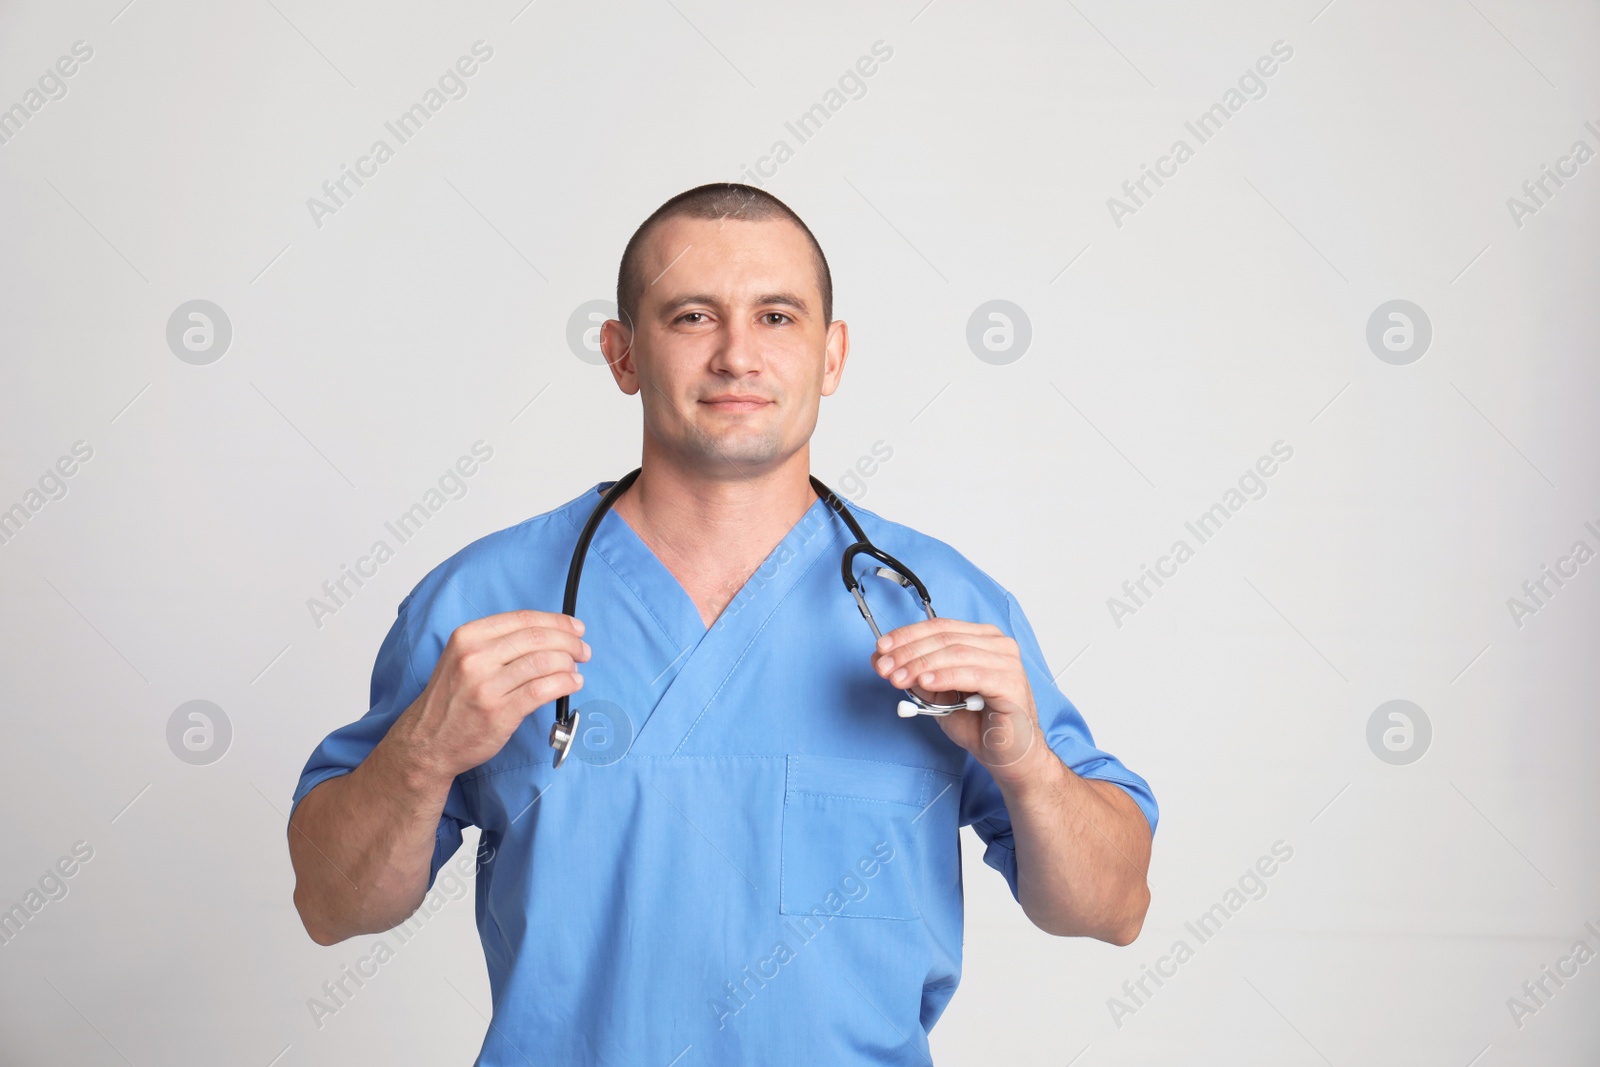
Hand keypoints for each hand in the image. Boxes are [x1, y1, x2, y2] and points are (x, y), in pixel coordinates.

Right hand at [392, 609, 589, 780]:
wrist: (427, 742)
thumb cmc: (451, 700)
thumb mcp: (462, 658)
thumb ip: (498, 643)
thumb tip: (548, 635)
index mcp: (467, 637)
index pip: (523, 619)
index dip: (557, 621)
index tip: (575, 628)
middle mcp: (475, 657)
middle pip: (538, 638)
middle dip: (569, 642)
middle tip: (583, 650)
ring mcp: (487, 685)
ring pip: (544, 662)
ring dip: (569, 664)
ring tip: (575, 669)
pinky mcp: (500, 712)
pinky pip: (543, 690)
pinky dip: (565, 684)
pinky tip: (572, 684)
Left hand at [870, 618, 1042, 781]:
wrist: (1006, 754)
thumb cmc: (978, 723)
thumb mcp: (939, 695)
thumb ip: (918, 675)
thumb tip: (884, 659)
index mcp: (982, 638)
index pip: (939, 627)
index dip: (907, 635)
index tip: (880, 648)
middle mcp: (997, 644)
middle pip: (944, 637)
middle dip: (908, 652)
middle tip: (883, 666)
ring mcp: (1007, 661)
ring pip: (955, 652)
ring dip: (920, 664)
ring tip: (897, 678)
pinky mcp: (1010, 683)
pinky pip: (971, 674)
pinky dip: (944, 676)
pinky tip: (925, 683)